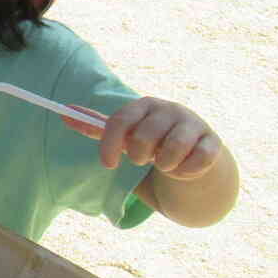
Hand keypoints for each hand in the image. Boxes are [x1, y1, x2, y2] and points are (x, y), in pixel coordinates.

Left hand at [84, 98, 222, 179]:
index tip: (107, 165)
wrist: (194, 157)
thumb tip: (63, 113)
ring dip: (164, 167)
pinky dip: (186, 172)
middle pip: (144, 138)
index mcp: (144, 105)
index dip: (109, 144)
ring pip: (171, 151)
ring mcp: (194, 123)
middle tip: (145, 160)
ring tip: (166, 165)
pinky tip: (185, 169)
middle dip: (140, 157)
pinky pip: (197, 161)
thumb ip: (98, 127)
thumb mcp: (126, 135)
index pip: (120, 121)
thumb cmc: (153, 144)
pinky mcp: (213, 142)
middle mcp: (169, 109)